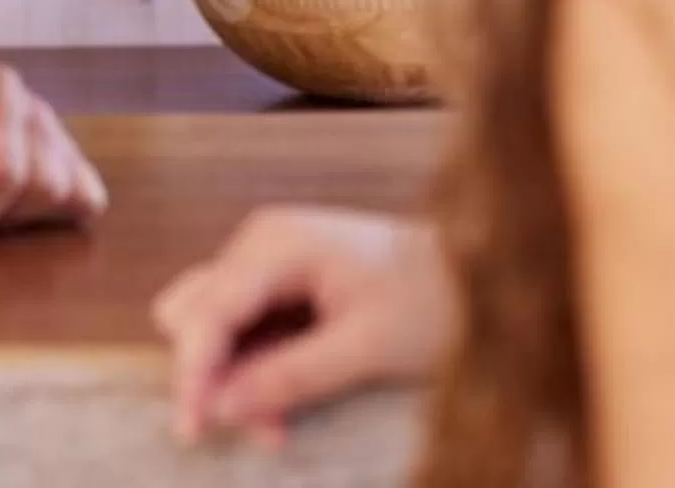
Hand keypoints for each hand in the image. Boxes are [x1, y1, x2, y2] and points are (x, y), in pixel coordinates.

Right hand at [152, 207, 454, 447]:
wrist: (484, 275)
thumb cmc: (434, 303)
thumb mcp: (367, 349)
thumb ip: (292, 376)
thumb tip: (222, 408)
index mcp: (277, 244)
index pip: (207, 312)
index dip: (192, 373)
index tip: (190, 431)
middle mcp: (260, 243)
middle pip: (196, 314)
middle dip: (213, 376)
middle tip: (259, 430)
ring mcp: (269, 259)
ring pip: (215, 325)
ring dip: (232, 377)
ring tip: (275, 426)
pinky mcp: (282, 282)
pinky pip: (245, 329)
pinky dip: (254, 369)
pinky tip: (282, 405)